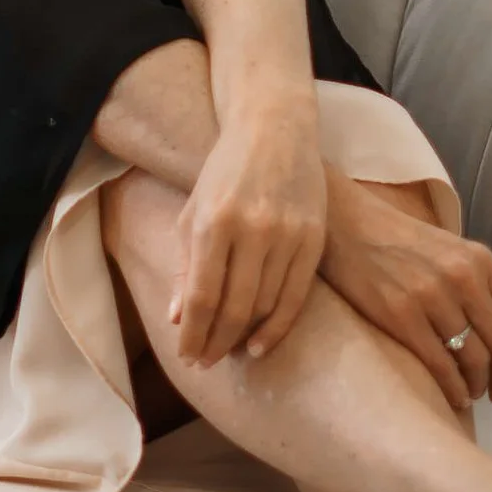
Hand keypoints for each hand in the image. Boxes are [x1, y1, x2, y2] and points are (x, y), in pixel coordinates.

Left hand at [169, 90, 327, 367]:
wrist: (274, 129)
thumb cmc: (224, 172)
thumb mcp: (193, 212)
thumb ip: (185, 266)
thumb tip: (177, 319)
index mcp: (214, 222)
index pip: (202, 296)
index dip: (194, 334)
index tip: (187, 356)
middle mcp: (252, 230)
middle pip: (234, 307)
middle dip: (216, 342)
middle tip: (205, 362)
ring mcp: (287, 234)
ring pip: (265, 305)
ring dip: (243, 337)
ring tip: (227, 352)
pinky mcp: (313, 238)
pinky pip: (296, 297)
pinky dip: (277, 327)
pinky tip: (259, 344)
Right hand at [319, 174, 491, 407]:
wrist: (346, 225)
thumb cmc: (401, 244)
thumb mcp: (453, 253)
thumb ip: (483, 288)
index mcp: (483, 262)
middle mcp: (464, 278)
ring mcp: (432, 296)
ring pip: (475, 361)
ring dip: (478, 387)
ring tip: (471, 392)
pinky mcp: (400, 314)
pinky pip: (440, 366)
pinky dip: (452, 389)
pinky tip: (452, 395)